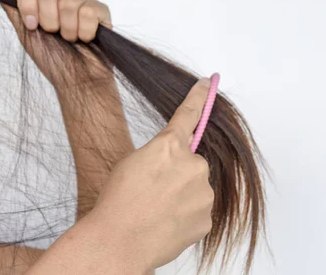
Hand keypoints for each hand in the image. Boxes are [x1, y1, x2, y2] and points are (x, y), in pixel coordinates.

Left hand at [1, 0, 113, 88]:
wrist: (77, 82)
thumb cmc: (54, 62)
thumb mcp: (27, 36)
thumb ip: (15, 12)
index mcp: (41, 3)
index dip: (27, 0)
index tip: (31, 23)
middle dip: (47, 19)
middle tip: (54, 34)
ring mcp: (81, 3)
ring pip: (68, 2)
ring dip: (67, 29)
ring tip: (71, 40)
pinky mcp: (100, 11)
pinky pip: (88, 11)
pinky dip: (84, 31)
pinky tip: (86, 39)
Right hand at [85, 78, 213, 270]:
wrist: (119, 241)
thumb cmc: (117, 201)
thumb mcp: (132, 163)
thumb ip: (159, 155)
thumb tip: (171, 162)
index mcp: (169, 146)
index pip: (188, 114)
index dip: (199, 97)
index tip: (207, 83)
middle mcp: (193, 166)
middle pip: (191, 163)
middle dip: (178, 173)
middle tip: (153, 190)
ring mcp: (204, 194)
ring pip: (196, 188)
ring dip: (182, 196)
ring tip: (155, 211)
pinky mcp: (207, 219)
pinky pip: (198, 211)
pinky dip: (185, 215)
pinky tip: (165, 223)